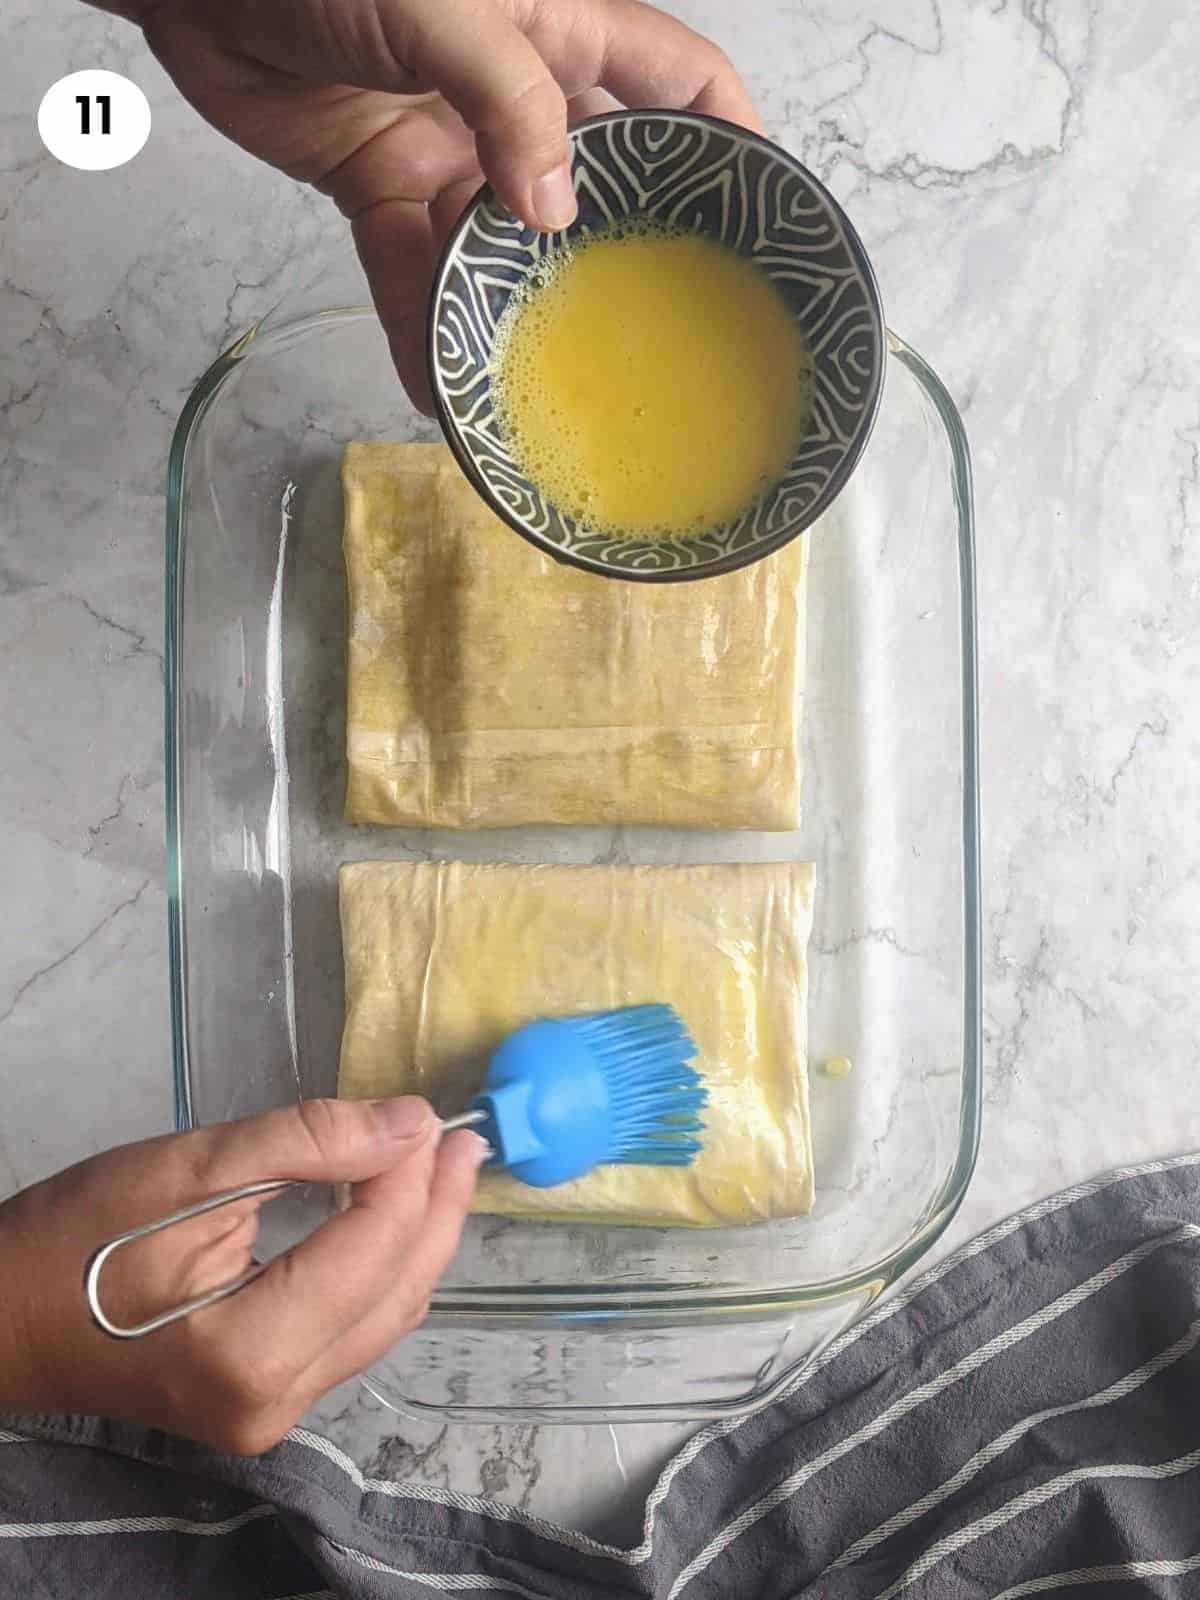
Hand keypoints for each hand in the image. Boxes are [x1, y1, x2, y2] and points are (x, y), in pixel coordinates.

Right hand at [0, 1097, 483, 1453]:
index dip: (410, 1174)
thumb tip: (411, 1124)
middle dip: (437, 1207)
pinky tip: (398, 1216)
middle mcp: (276, 1402)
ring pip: (384, 1317)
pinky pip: (353, 1331)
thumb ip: (305, 1143)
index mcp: (251, 1351)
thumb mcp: (184, 1168)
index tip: (427, 1112)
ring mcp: (272, 1414)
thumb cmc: (74, 1240)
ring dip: (419, 1237)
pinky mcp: (266, 1402)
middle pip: (396, 1292)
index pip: (372, 1249)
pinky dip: (383, 1267)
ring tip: (447, 1166)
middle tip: (466, 1137)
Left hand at [92, 0, 759, 408]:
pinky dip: (420, 325)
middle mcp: (517, 97)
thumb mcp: (441, 3)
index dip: (727, 141)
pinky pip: (413, 270)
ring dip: (511, 312)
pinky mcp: (382, 187)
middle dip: (617, 258)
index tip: (759, 214)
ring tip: (534, 385)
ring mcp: (451, 147)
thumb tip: (556, 208)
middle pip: (595, 188)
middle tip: (648, 337)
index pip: (676, 86)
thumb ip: (507, 100)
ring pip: (502, 246)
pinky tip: (436, 384)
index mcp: (560, 31)